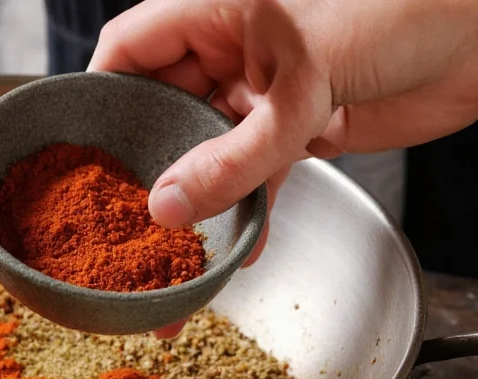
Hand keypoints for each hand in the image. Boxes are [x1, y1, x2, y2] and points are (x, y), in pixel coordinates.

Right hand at [89, 0, 477, 337]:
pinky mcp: (299, 127)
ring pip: (209, 148)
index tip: (82, 144)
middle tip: (120, 213)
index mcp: (217, 9)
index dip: (102, 93)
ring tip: (169, 247)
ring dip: (197, 198)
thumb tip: (169, 205)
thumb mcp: (302, 86)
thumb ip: (235, 155)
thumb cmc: (403, 8)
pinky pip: (257, 174)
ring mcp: (263, 91)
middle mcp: (232, 49)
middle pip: (165, 108)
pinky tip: (235, 247)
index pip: (131, 46)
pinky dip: (248, 209)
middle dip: (146, 162)